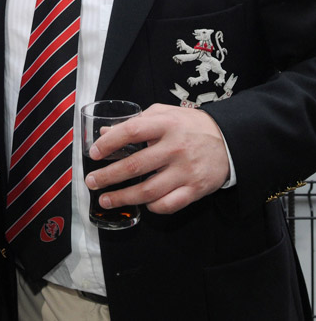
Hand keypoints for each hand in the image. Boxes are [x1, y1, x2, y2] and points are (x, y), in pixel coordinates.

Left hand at [84, 103, 228, 214]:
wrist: (229, 140)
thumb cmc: (190, 125)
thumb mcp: (165, 114)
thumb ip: (136, 121)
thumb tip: (106, 132)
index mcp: (166, 125)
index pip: (132, 131)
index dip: (110, 143)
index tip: (94, 153)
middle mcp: (175, 148)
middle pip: (135, 166)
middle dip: (108, 176)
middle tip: (92, 181)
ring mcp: (185, 171)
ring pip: (149, 190)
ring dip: (123, 197)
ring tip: (105, 200)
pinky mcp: (195, 189)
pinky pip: (168, 204)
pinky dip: (151, 206)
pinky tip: (141, 204)